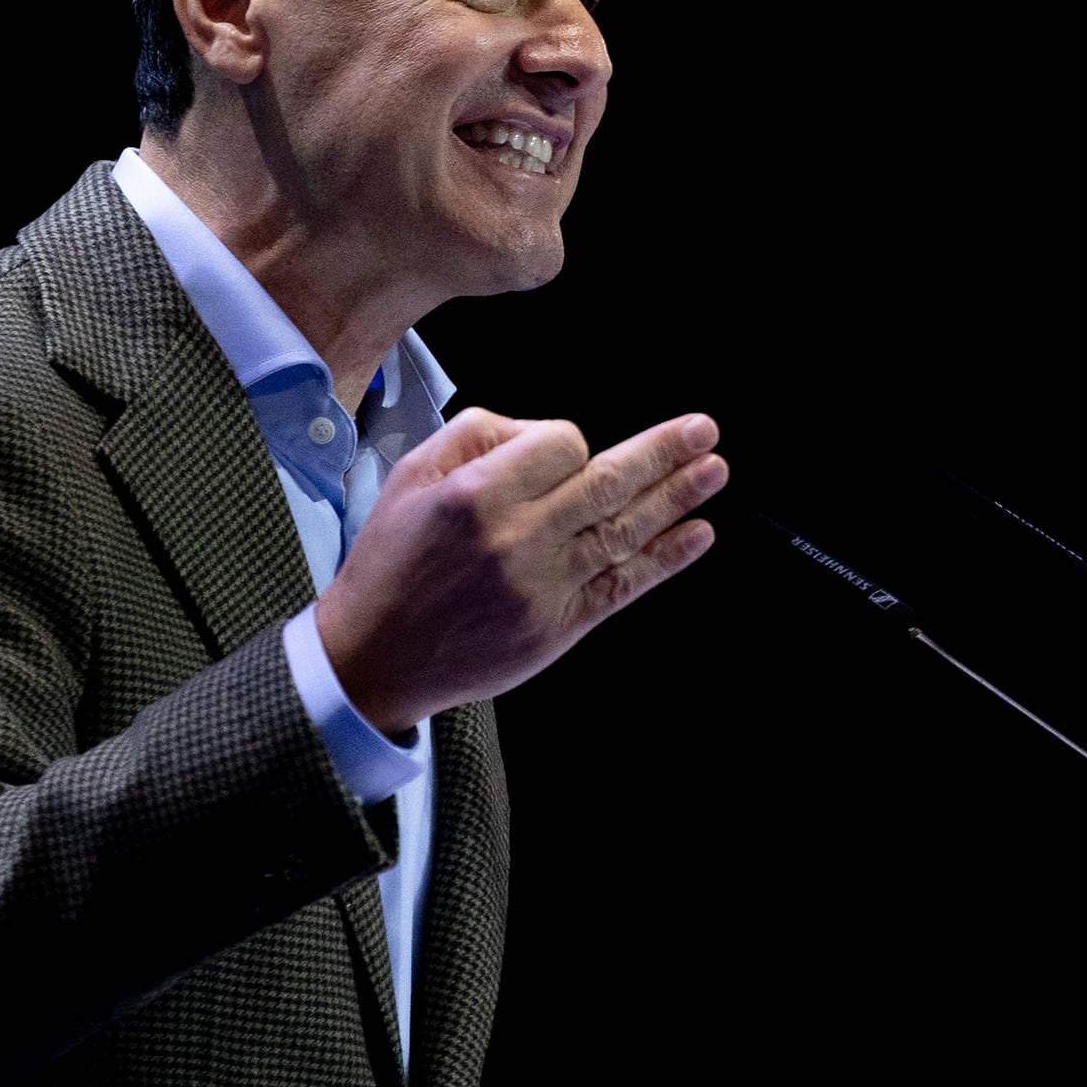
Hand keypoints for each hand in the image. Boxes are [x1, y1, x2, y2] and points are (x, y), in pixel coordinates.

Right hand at [313, 409, 727, 732]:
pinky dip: (664, 559)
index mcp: (476, 493)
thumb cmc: (392, 561)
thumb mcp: (410, 474)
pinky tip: (697, 534)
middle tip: (704, 430)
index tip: (565, 452)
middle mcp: (515, 538)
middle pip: (607, 481)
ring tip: (714, 469)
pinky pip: (622, 585)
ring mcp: (542, 586)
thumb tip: (546, 434)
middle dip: (663, 451)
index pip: (561, 444)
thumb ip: (477, 434)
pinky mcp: (557, 627)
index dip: (571, 443)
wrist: (372, 656)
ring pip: (623, 530)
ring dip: (677, 497)